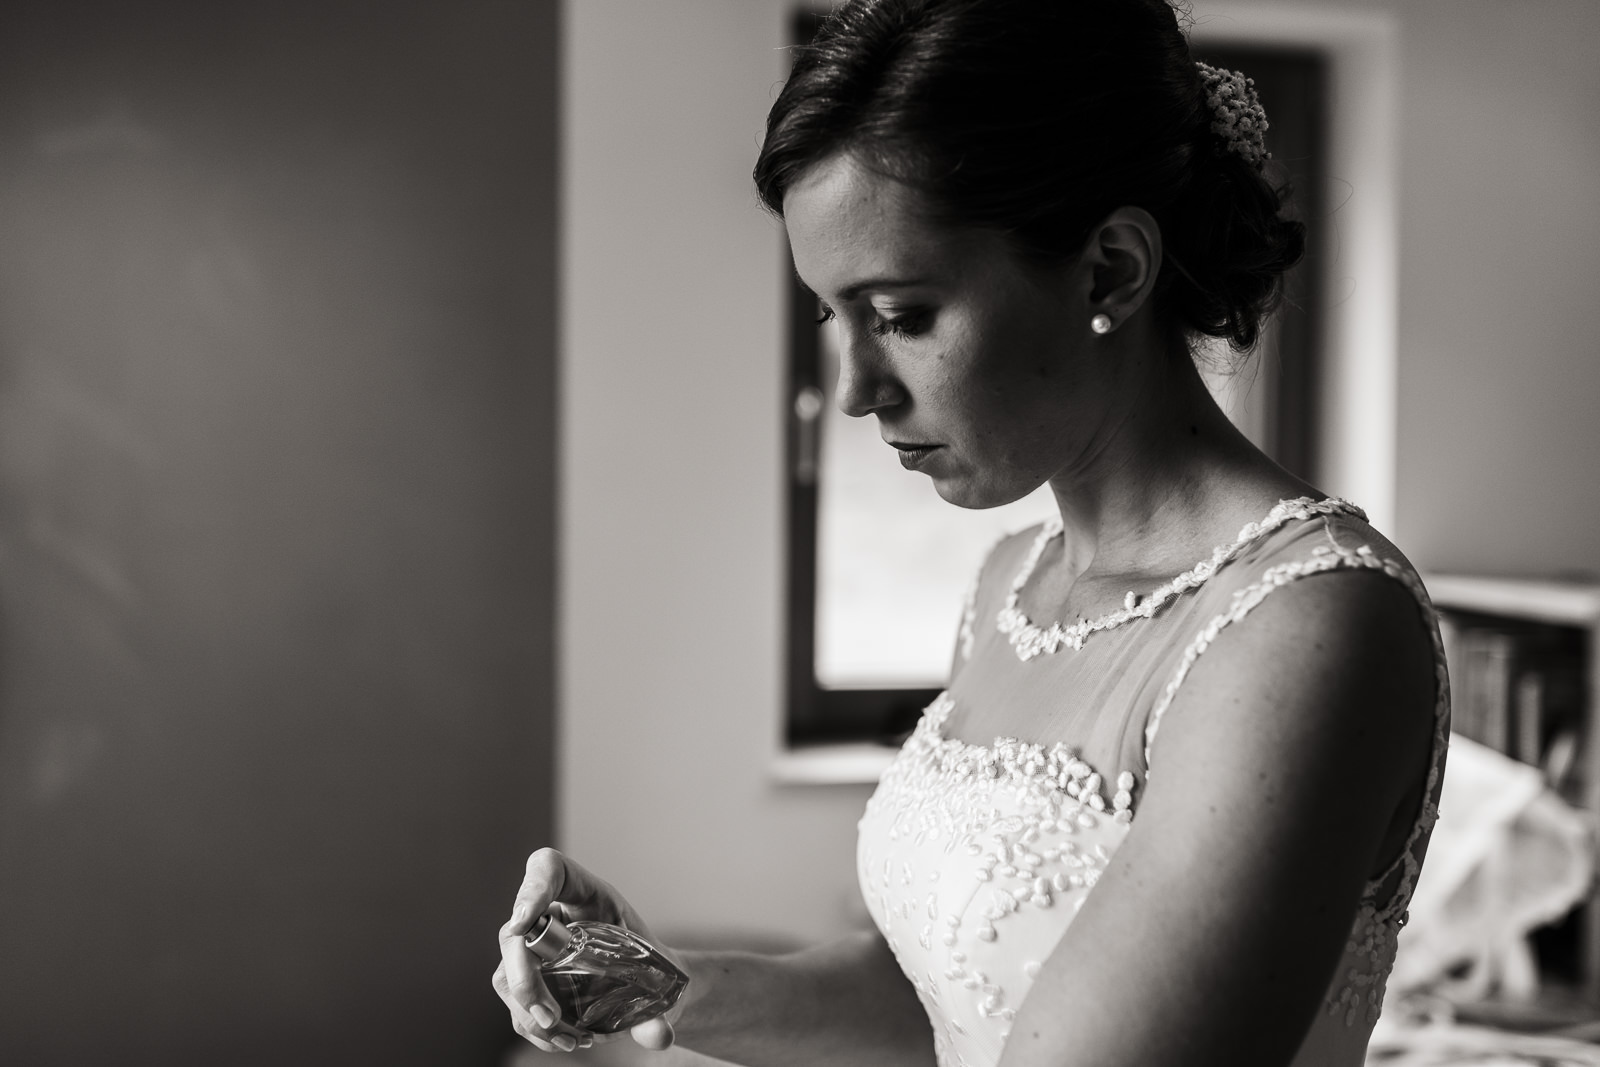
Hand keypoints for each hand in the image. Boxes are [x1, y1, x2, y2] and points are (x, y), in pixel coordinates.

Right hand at [494, 847, 682, 1052]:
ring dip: (527, 1012)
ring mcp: (535, 948)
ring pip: (505, 974)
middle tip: (550, 1015)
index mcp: (585, 893)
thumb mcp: (660, 977)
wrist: (652, 987)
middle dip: (525, 978)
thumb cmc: (654, 967)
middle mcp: (552, 916)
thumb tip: (660, 1036)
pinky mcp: (530, 979)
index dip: (532, 889)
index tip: (524, 922)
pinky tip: (564, 1040)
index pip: (549, 869)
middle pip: (515, 934)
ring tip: (567, 1038)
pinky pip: (514, 1003)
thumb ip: (659, 1007)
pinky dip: (533, 1028)